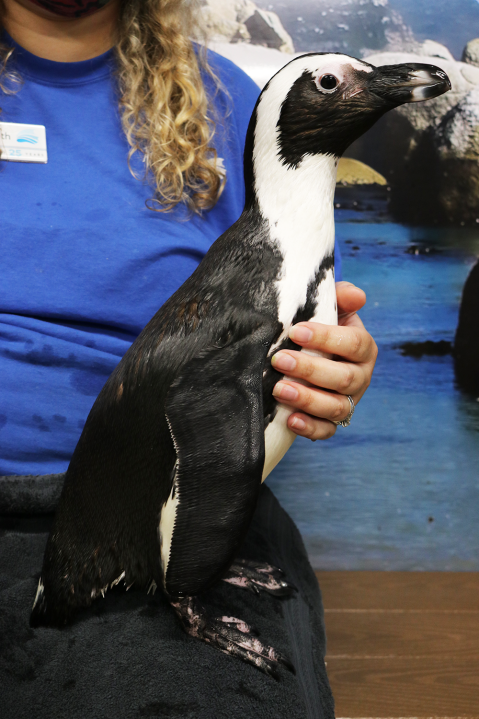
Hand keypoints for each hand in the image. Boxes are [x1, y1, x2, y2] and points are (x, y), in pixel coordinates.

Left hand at [271, 281, 377, 439]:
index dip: (327, 338)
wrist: (309, 355)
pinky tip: (290, 420)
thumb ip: (341, 297)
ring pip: (336, 408)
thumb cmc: (319, 331)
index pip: (353, 344)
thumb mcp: (331, 310)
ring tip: (279, 390)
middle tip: (280, 360)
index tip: (296, 331)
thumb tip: (356, 295)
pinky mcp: (332, 422)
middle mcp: (360, 377)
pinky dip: (310, 428)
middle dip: (310, 370)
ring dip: (307, 399)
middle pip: (344, 378)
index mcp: (364, 348)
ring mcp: (348, 402)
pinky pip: (326, 431)